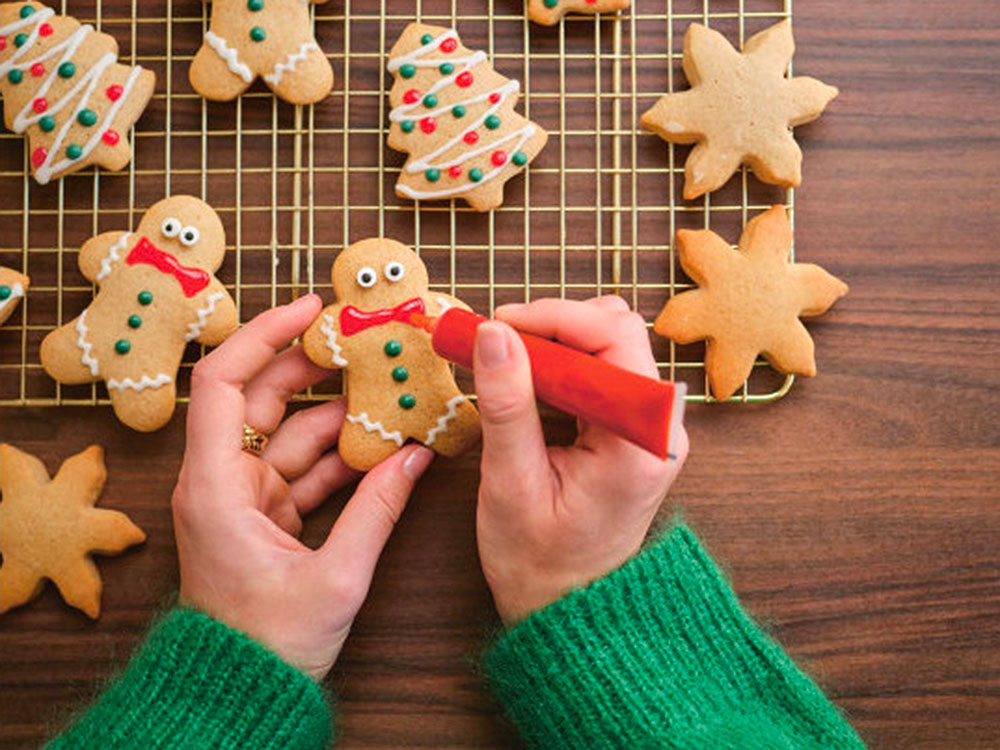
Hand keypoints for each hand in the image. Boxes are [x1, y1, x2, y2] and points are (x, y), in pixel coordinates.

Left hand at [173, 295, 433, 679]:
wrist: (240, 695)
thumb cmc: (267, 644)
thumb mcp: (334, 578)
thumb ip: (378, 512)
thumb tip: (415, 458)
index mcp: (215, 488)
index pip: (223, 383)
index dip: (264, 336)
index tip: (310, 310)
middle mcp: (222, 482)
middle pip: (261, 398)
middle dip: (313, 368)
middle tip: (363, 342)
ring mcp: (245, 497)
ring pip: (290, 433)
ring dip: (338, 415)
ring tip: (387, 391)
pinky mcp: (267, 515)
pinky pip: (306, 468)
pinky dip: (342, 456)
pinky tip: (384, 444)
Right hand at [473, 296, 688, 624]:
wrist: (567, 608)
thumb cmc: (540, 563)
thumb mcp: (512, 483)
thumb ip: (506, 405)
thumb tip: (493, 334)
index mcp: (642, 442)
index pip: (615, 338)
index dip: (556, 317)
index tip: (499, 323)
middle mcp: (659, 427)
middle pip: (617, 332)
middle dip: (553, 323)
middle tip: (496, 339)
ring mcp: (648, 427)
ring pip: (608, 345)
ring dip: (554, 340)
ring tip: (504, 357)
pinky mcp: (630, 429)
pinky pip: (600, 372)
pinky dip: (559, 362)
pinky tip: (523, 375)